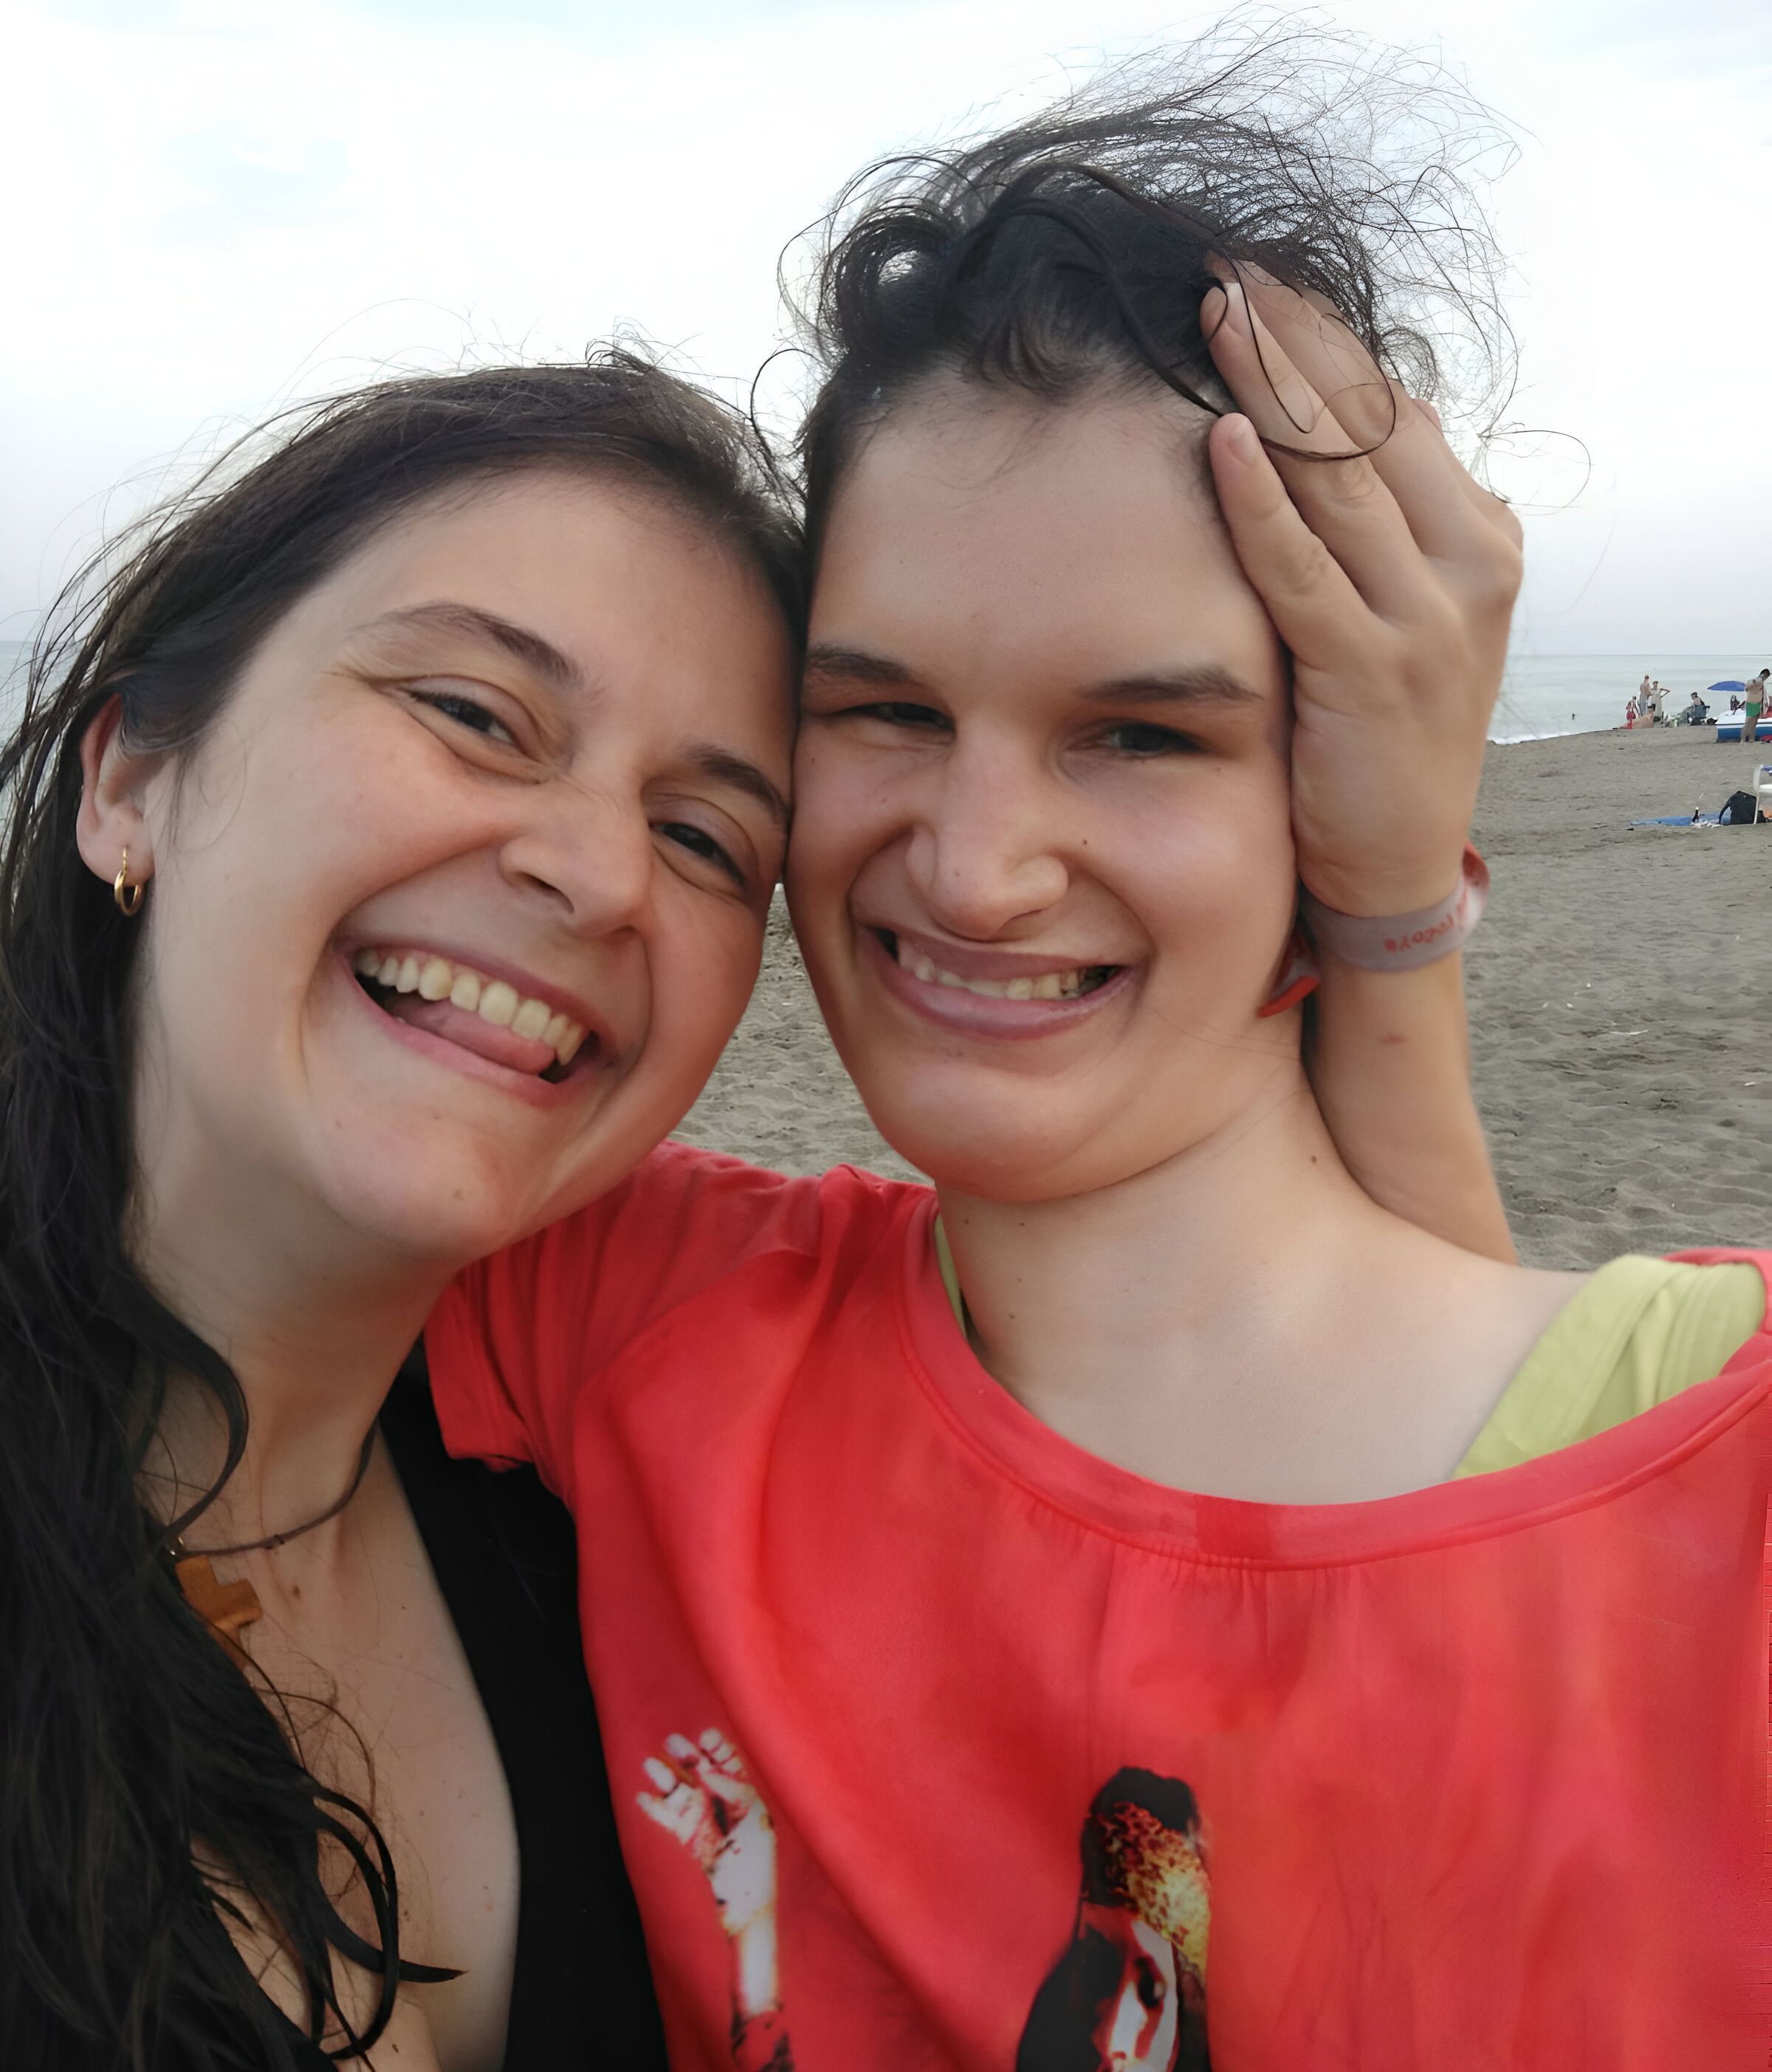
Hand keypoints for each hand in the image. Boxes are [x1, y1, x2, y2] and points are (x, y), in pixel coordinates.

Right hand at [639, 1730, 778, 1940]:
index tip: (706, 1736)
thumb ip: (733, 1790)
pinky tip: (642, 1798)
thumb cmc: (759, 1859)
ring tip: (649, 1764)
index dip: (716, 1746)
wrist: (747, 1904)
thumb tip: (705, 1772)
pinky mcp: (687, 1838)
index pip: (727, 1760)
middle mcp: (720, 1801)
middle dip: (686, 1753)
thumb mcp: (755, 1818)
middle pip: (699, 1770)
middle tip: (672, 1740)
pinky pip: (667, 1819)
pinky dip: (654, 1809)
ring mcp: (702, 1818)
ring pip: (679, 1791)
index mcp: (743, 1792)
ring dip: (664, 1778)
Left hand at [1202, 269, 1521, 917]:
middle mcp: (1470, 563)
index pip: (1397, 411)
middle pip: (1371, 423)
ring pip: (1341, 478)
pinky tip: (1224, 438)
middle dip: (1295, 338)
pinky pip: (1306, 570)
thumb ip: (1377, 533)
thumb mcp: (1399, 615)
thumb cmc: (1375, 733)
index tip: (1258, 280)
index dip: (1325, 342)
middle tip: (1224, 267)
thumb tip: (1328, 435)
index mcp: (1478, 538)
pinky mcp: (1372, 674)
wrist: (1395, 860)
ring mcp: (1428, 619)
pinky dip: (1264, 502)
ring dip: (1273, 388)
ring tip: (1214, 314)